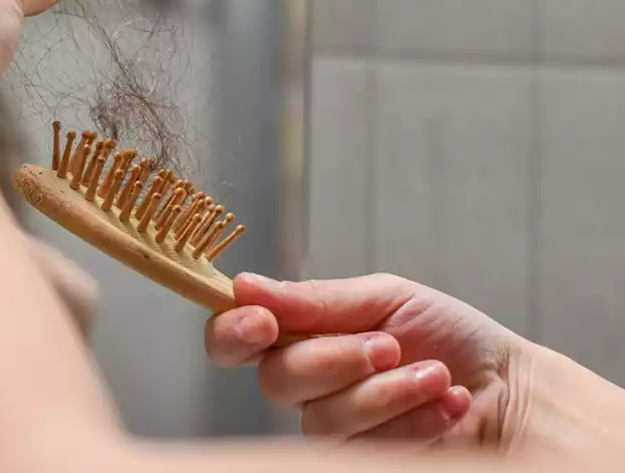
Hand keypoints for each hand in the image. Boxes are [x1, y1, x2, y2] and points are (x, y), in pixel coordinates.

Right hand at [206, 273, 525, 449]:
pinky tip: (446, 403)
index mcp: (300, 334)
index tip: (262, 322)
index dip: (232, 331)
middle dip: (336, 359)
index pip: (233, 338)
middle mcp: (306, 383)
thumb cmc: (449, 337)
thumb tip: (245, 286)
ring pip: (321, 418)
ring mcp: (331, 425)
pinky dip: (412, 417)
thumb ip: (315, 300)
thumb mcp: (385, 298)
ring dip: (386, 392)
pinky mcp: (358, 458)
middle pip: (275, 380)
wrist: (510, 389)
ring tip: (433, 375)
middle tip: (388, 346)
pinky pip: (361, 445)